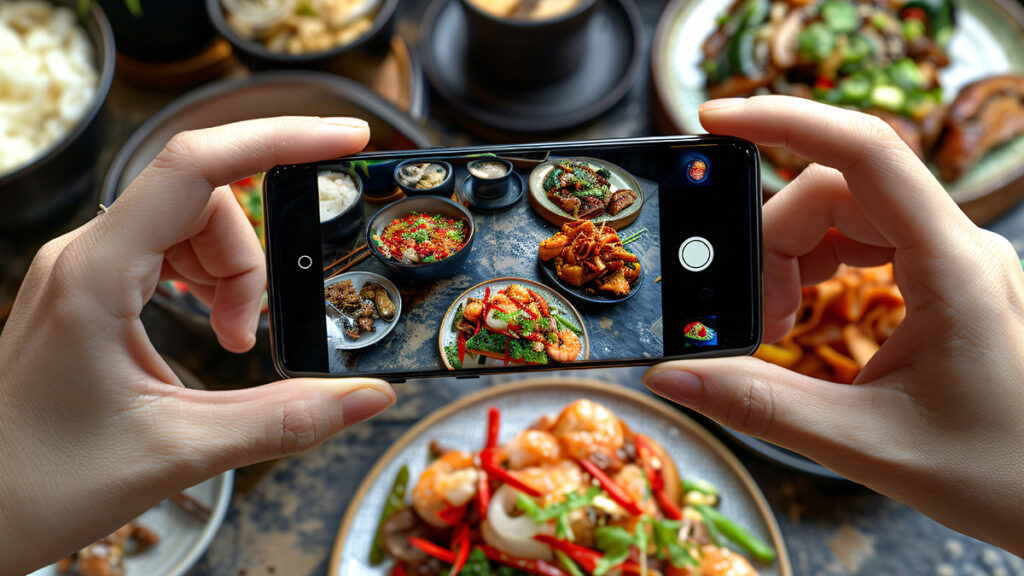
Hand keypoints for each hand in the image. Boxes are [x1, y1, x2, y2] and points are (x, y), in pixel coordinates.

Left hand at [0, 117, 396, 573]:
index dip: (278, 139)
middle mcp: (86, 255)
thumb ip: (286, 420)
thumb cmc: (43, 484)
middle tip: (250, 335)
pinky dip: (207, 282)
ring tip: (230, 341)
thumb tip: (371, 396)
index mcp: (97, 274)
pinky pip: (168, 251)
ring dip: (231, 275)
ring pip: (190, 224)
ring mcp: (85, 268)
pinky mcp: (91, 289)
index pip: (196, 166)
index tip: (346, 138)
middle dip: (250, 259)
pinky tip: (210, 328)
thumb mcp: (180, 451)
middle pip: (204, 200)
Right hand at [644, 96, 1023, 554]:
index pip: (866, 153)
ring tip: (776, 323)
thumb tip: (672, 373)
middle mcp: (960, 248)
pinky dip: (818, 266)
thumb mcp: (864, 443)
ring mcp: (956, 260)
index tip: (716, 119)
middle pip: (839, 188)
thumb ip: (760, 405)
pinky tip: (803, 313)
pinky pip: (866, 239)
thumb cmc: (996, 476)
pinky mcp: (947, 279)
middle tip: (753, 317)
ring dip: (794, 254)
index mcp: (955, 270)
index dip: (785, 120)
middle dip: (774, 239)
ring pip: (848, 211)